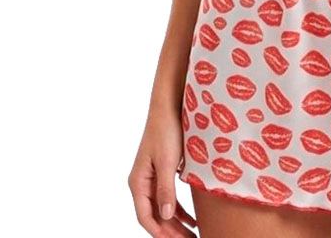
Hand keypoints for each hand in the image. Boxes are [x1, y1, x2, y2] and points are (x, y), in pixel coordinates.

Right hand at [128, 109, 199, 236]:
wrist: (170, 106)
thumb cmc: (166, 130)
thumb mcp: (168, 161)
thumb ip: (166, 189)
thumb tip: (166, 215)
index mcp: (138, 182)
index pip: (146, 217)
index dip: (160, 233)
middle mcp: (142, 183)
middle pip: (155, 216)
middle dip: (171, 232)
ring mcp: (152, 178)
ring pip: (162, 209)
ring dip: (176, 224)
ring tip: (192, 235)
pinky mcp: (163, 172)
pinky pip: (168, 197)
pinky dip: (180, 210)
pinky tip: (191, 219)